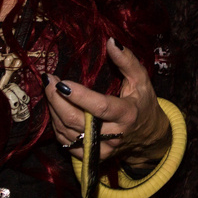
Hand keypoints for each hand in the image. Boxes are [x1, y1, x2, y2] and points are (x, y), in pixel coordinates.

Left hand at [44, 38, 170, 165]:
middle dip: (57, 101)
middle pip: (77, 121)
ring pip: (68, 133)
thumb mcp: (141, 80)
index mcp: (127, 114)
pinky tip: (56, 109)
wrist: (148, 135)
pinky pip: (67, 144)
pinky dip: (57, 126)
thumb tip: (111, 41)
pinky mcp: (93, 156)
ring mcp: (102, 149)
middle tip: (49, 81)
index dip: (79, 96)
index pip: (100, 107)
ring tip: (50, 90)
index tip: (61, 82)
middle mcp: (114, 135)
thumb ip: (126, 60)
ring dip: (54, 111)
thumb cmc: (143, 103)